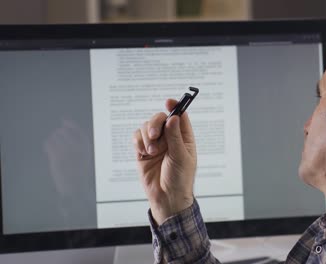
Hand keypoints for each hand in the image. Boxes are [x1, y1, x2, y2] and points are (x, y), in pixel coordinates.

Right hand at [133, 99, 196, 223]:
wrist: (167, 198)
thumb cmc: (180, 179)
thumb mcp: (181, 157)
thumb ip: (175, 137)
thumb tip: (173, 117)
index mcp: (184, 138)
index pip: (179, 116)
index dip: (175, 106)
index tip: (168, 102)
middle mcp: (169, 138)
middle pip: (160, 118)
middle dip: (155, 123)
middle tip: (154, 134)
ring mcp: (155, 144)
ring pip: (146, 127)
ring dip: (147, 136)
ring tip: (151, 151)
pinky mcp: (142, 151)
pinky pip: (137, 138)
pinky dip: (138, 142)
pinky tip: (143, 152)